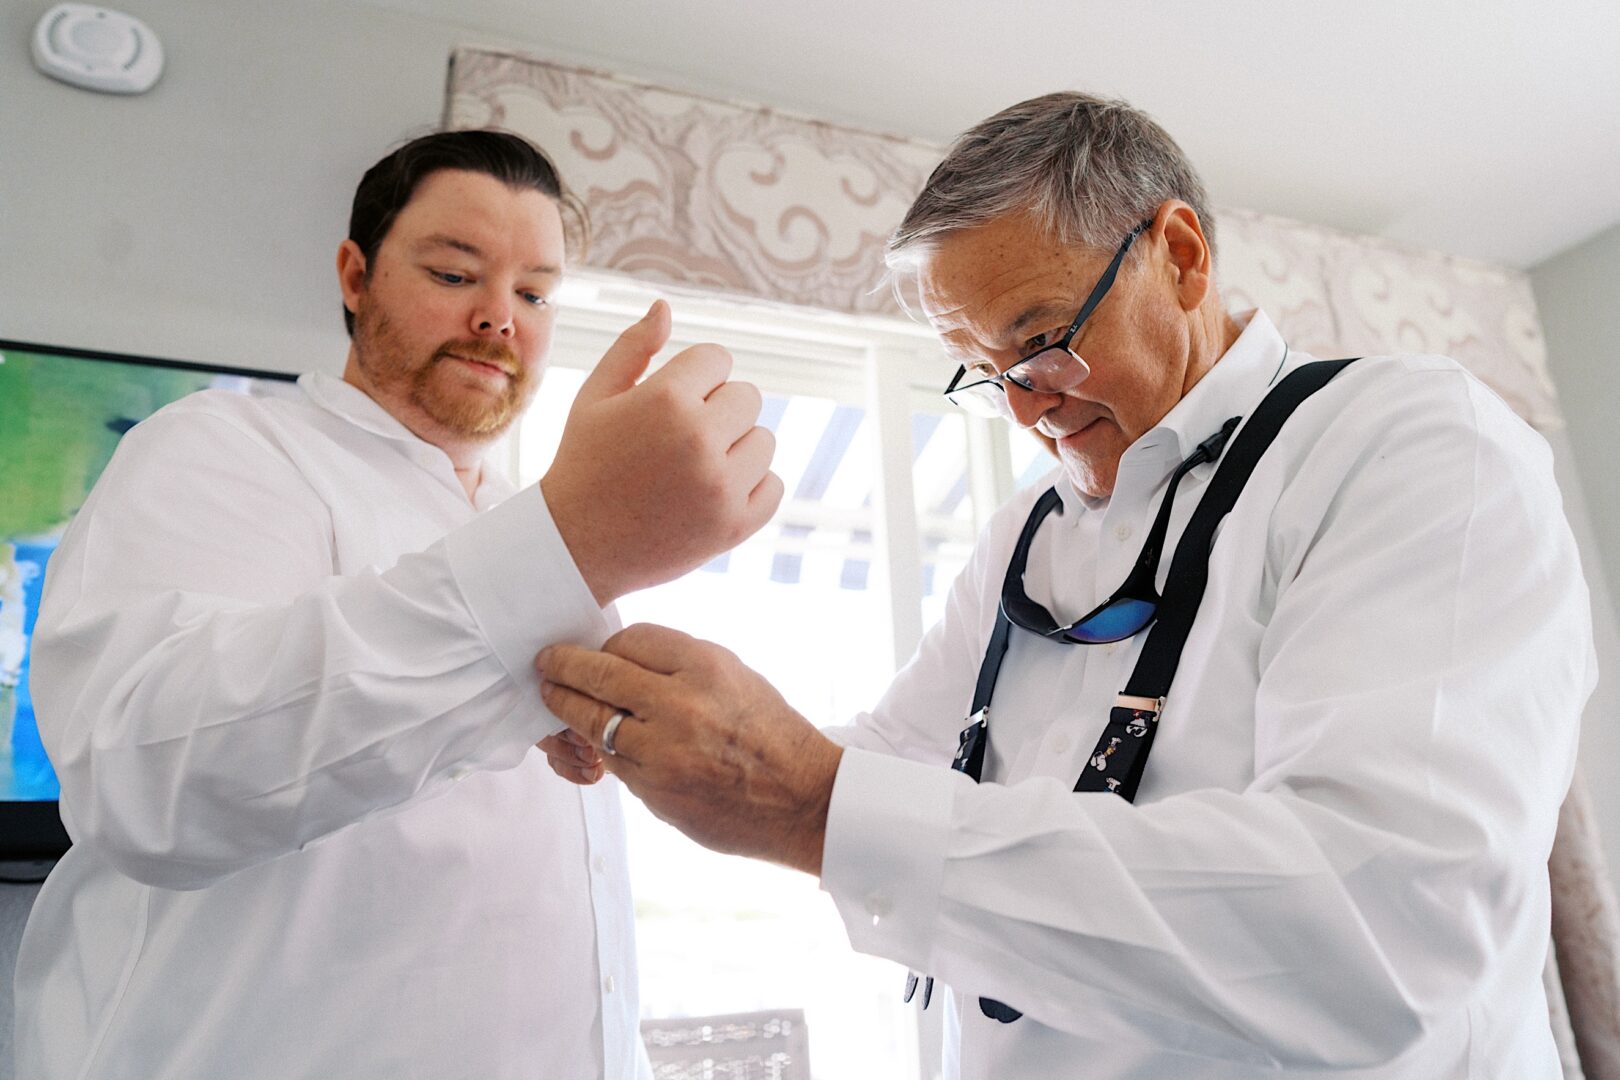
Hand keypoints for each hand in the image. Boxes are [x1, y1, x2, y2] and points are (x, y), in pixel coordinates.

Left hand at [536, 624, 842, 875]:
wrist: (801, 799)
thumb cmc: (769, 732)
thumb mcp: (734, 676)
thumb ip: (680, 664)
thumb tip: (622, 656)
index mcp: (705, 667)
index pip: (630, 640)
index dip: (607, 645)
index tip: (596, 650)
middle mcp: (680, 706)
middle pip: (599, 676)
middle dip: (563, 667)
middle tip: (545, 663)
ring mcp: (663, 753)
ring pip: (594, 723)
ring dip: (567, 709)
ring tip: (553, 697)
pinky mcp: (655, 793)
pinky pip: (614, 762)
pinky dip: (603, 748)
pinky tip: (596, 740)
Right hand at [541, 300, 783, 605]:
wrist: (575, 546)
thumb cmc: (584, 463)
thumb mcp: (594, 397)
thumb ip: (633, 348)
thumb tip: (665, 306)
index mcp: (666, 398)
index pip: (719, 359)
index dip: (695, 378)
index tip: (669, 404)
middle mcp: (699, 438)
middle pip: (747, 397)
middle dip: (717, 410)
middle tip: (677, 440)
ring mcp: (721, 485)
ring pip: (764, 440)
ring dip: (736, 448)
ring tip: (693, 468)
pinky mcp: (735, 525)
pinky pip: (772, 486)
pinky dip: (749, 488)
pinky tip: (711, 493)